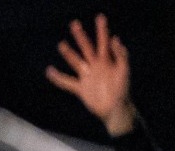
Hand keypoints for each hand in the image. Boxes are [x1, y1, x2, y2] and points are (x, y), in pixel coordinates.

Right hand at [48, 15, 135, 136]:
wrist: (115, 108)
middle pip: (87, 48)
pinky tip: (49, 71)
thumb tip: (115, 39)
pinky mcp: (80, 88)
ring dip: (69, 53)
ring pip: (75, 62)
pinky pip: (66, 82)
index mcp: (107, 61)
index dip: (102, 30)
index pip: (103, 41)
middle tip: (74, 24)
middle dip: (81, 36)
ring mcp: (87, 76)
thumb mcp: (124, 70)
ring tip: (62, 44)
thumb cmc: (122, 89)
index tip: (99, 18)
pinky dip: (57, 78)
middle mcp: (96, 66)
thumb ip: (120, 54)